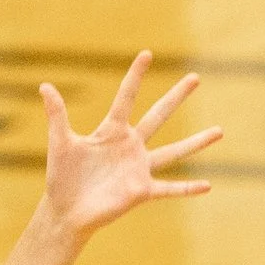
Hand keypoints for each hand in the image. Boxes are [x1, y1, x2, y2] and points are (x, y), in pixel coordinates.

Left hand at [37, 51, 223, 237]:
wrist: (66, 211)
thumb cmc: (62, 178)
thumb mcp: (60, 143)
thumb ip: (57, 116)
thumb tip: (45, 86)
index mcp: (111, 131)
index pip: (126, 97)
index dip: (136, 76)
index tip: (147, 54)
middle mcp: (130, 146)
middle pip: (159, 115)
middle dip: (177, 96)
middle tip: (195, 78)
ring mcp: (139, 168)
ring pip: (174, 151)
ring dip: (197, 142)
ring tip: (220, 130)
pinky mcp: (142, 191)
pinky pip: (170, 188)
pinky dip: (188, 189)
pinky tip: (208, 186)